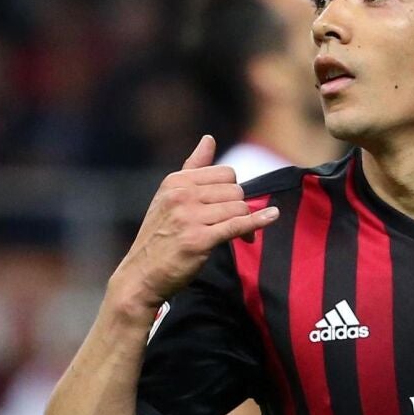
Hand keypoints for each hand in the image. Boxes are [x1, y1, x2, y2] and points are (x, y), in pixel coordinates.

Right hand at [110, 135, 279, 313]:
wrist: (141, 276)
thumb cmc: (159, 237)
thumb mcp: (169, 197)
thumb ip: (193, 168)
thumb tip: (209, 138)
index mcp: (175, 182)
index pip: (224, 173)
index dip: (233, 190)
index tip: (229, 207)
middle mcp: (181, 196)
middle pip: (234, 190)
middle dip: (239, 207)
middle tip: (235, 226)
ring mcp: (190, 218)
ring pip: (238, 208)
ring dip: (244, 223)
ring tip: (240, 237)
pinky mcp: (199, 240)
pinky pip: (237, 225)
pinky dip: (257, 221)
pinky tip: (272, 216)